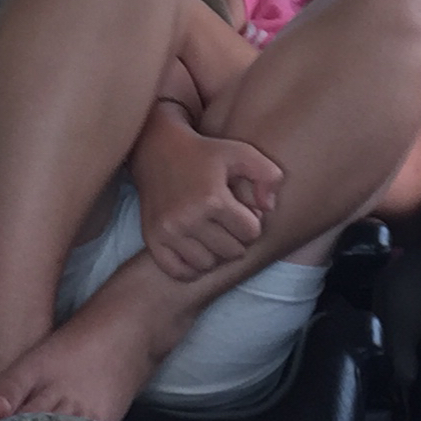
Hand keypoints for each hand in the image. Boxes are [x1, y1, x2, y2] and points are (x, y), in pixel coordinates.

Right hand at [131, 111, 282, 279]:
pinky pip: (179, 271)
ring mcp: (168, 231)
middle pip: (231, 252)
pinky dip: (191, 267)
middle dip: (236, 238)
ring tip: (212, 234)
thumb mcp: (241, 152)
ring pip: (207, 264)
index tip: (242, 211)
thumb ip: (268, 175)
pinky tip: (196, 249)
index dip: (252, 222)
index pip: (250, 232)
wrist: (158, 149)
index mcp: (213, 198)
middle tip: (228, 222)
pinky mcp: (152, 238)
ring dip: (215, 253)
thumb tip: (268, 208)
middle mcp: (188, 218)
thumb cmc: (205, 153)